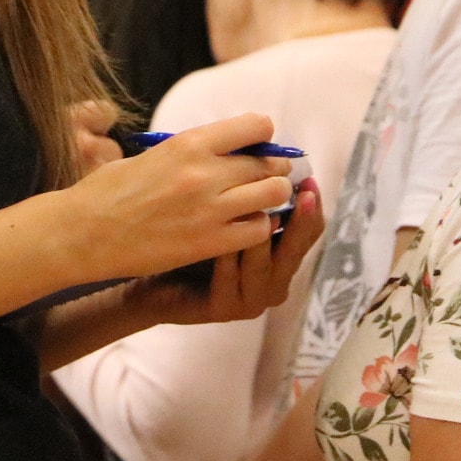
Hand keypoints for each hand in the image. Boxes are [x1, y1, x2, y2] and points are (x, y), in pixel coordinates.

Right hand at [56, 113, 292, 284]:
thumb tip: (221, 149)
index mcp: (189, 143)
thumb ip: (190, 151)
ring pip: (273, 194)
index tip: (257, 144)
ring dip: (271, 197)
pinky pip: (259, 231)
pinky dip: (259, 228)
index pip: (255, 126)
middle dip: (273, 168)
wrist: (83, 233)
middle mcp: (205, 173)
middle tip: (264, 176)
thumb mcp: (151, 154)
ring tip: (259, 202)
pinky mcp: (208, 243)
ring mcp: (209, 210)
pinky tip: (245, 228)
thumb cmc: (107, 191)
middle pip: (269, 163)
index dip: (262, 135)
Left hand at [130, 179, 323, 327]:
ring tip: (259, 209)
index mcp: (278, 252)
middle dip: (300, 220)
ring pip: (266, 265)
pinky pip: (232, 281)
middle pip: (297, 249)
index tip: (308, 178)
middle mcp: (273, 278)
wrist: (149, 276)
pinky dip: (229, 260)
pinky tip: (222, 241)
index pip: (308, 229)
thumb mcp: (222, 206)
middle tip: (301, 193)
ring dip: (261, 236)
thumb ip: (248, 188)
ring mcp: (251, 298)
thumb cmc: (188, 234)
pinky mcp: (224, 309)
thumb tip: (268, 151)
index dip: (311, 205)